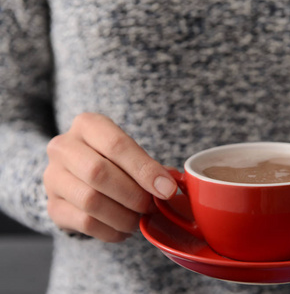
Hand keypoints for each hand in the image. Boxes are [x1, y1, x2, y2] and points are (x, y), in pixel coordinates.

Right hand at [44, 113, 176, 241]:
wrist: (78, 174)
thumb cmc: (113, 160)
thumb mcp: (130, 153)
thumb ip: (150, 167)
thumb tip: (171, 186)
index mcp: (88, 125)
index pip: (116, 145)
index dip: (145, 170)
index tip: (167, 190)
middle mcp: (63, 147)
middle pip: (99, 173)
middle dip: (134, 195)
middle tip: (152, 207)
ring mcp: (53, 177)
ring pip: (90, 201)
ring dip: (123, 216)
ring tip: (139, 219)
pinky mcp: (52, 206)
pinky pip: (84, 223)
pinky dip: (111, 230)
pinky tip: (124, 229)